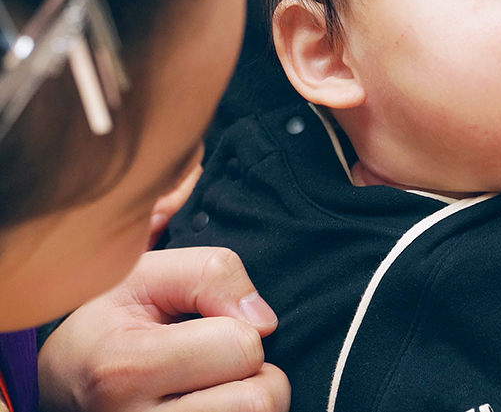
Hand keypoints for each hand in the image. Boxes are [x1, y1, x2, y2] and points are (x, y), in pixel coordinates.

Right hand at [38, 247, 290, 411]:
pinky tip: (210, 403)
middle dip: (253, 368)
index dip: (238, 326)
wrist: (61, 386)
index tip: (205, 326)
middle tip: (216, 361)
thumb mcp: (147, 277)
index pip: (242, 347)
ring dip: (250, 398)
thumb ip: (211, 274)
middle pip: (260, 400)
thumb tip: (265, 323)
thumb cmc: (110, 325)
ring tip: (213, 384)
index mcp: (124, 369)